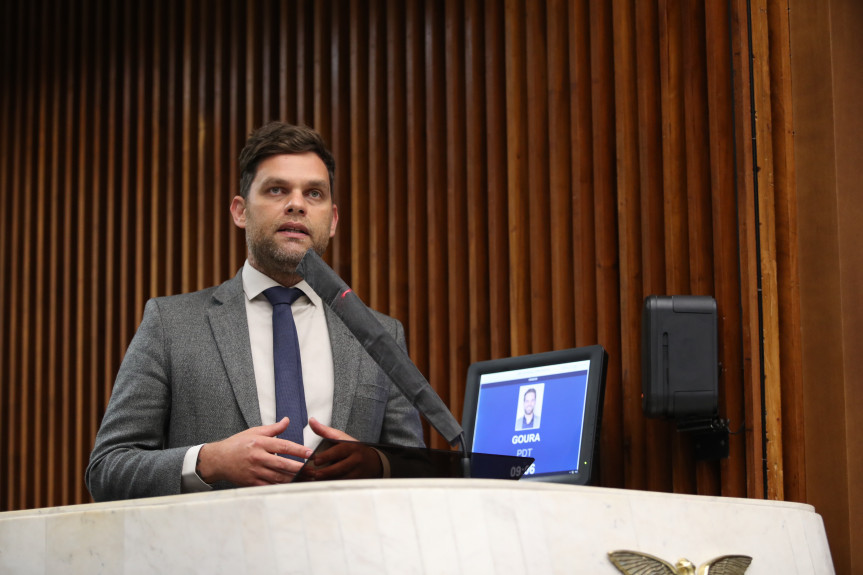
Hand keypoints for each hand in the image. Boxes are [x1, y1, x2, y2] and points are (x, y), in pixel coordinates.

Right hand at [197, 418, 312, 485]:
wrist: (218, 460)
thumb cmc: (237, 444)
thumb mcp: (254, 432)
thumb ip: (273, 428)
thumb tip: (287, 420)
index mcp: (260, 443)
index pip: (283, 446)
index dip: (298, 450)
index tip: (310, 454)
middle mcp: (258, 457)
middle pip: (282, 464)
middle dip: (299, 468)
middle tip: (313, 470)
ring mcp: (254, 471)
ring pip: (277, 477)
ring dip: (293, 479)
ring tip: (307, 479)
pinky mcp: (251, 482)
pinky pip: (269, 486)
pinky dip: (281, 487)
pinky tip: (292, 487)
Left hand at [306, 417, 382, 479]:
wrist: (372, 461)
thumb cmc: (352, 447)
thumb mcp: (340, 437)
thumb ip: (324, 431)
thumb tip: (311, 421)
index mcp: (351, 446)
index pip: (338, 451)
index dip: (325, 456)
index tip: (315, 460)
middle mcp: (356, 458)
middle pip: (339, 467)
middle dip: (326, 472)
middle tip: (315, 474)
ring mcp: (358, 470)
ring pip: (342, 478)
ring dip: (329, 480)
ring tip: (318, 481)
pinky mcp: (358, 480)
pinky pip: (345, 484)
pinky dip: (335, 485)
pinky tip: (326, 485)